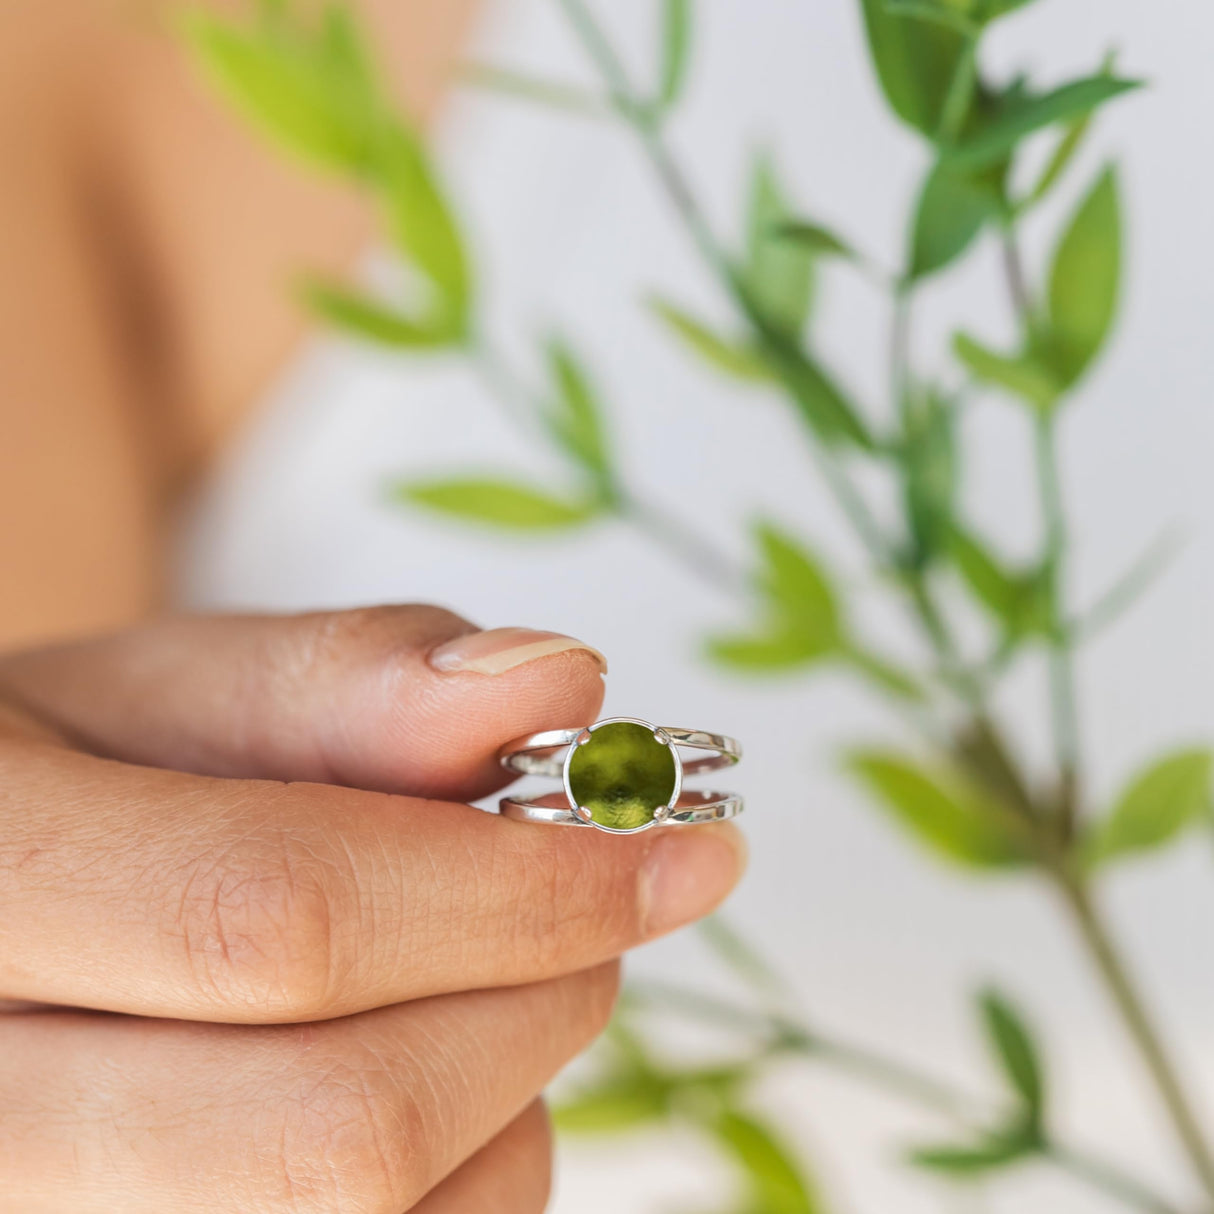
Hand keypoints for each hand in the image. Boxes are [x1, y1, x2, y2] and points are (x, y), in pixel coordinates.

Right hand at [0, 606, 743, 1211]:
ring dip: (514, 1089)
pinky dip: (479, 1168)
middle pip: (346, 1131)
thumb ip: (347, 679)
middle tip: (591, 903)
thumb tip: (558, 684)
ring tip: (476, 972)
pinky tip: (430, 1071)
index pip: (279, 920)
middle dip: (537, 995)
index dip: (520, 887)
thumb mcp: (157, 694)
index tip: (685, 848)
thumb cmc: (65, 787)